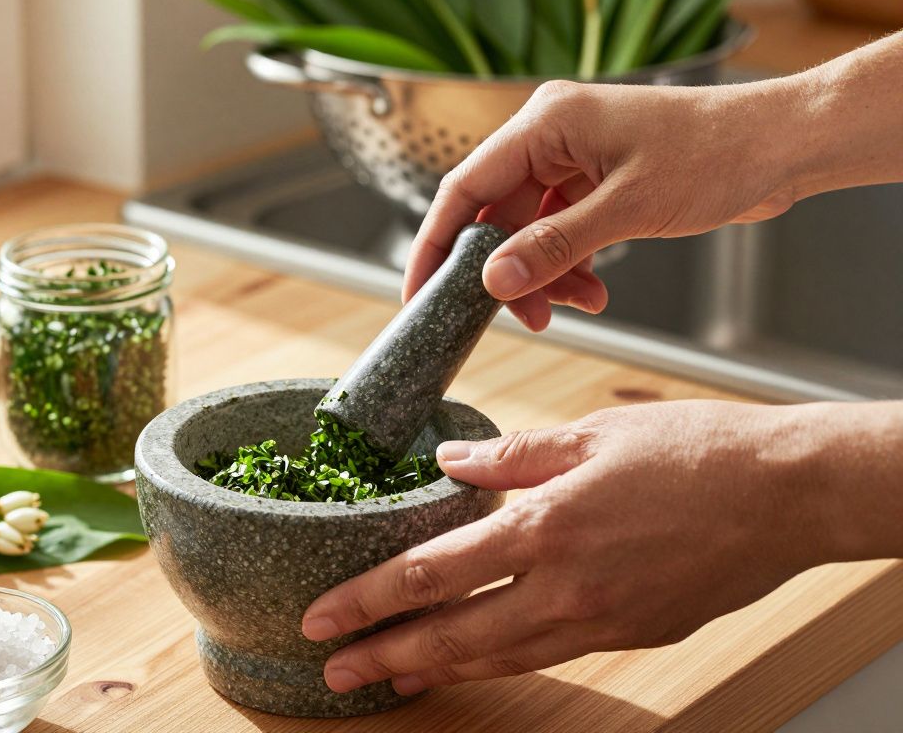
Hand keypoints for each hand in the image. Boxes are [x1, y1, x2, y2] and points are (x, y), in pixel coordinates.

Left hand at [301, 400, 902, 694]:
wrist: (787, 494)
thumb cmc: (695, 451)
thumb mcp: (592, 433)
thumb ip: (513, 455)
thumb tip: (451, 461)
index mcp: (546, 526)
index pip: (431, 574)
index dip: (368, 599)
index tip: (323, 615)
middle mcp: (565, 586)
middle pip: (452, 634)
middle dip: (385, 655)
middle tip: (333, 670)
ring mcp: (600, 620)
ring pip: (498, 657)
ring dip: (436, 669)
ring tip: (388, 677)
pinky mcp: (630, 633)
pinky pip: (547, 655)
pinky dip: (499, 663)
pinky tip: (472, 662)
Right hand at [404, 78, 801, 330]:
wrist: (784, 146)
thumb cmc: (717, 154)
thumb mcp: (627, 209)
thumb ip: (553, 248)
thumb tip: (494, 282)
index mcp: (546, 123)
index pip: (464, 187)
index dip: (436, 243)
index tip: (418, 291)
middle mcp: (552, 136)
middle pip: (496, 215)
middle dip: (506, 272)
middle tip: (518, 317)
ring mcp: (574, 159)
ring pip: (529, 230)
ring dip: (544, 275)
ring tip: (574, 307)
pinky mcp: (597, 181)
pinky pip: (560, 231)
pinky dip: (569, 265)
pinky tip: (592, 291)